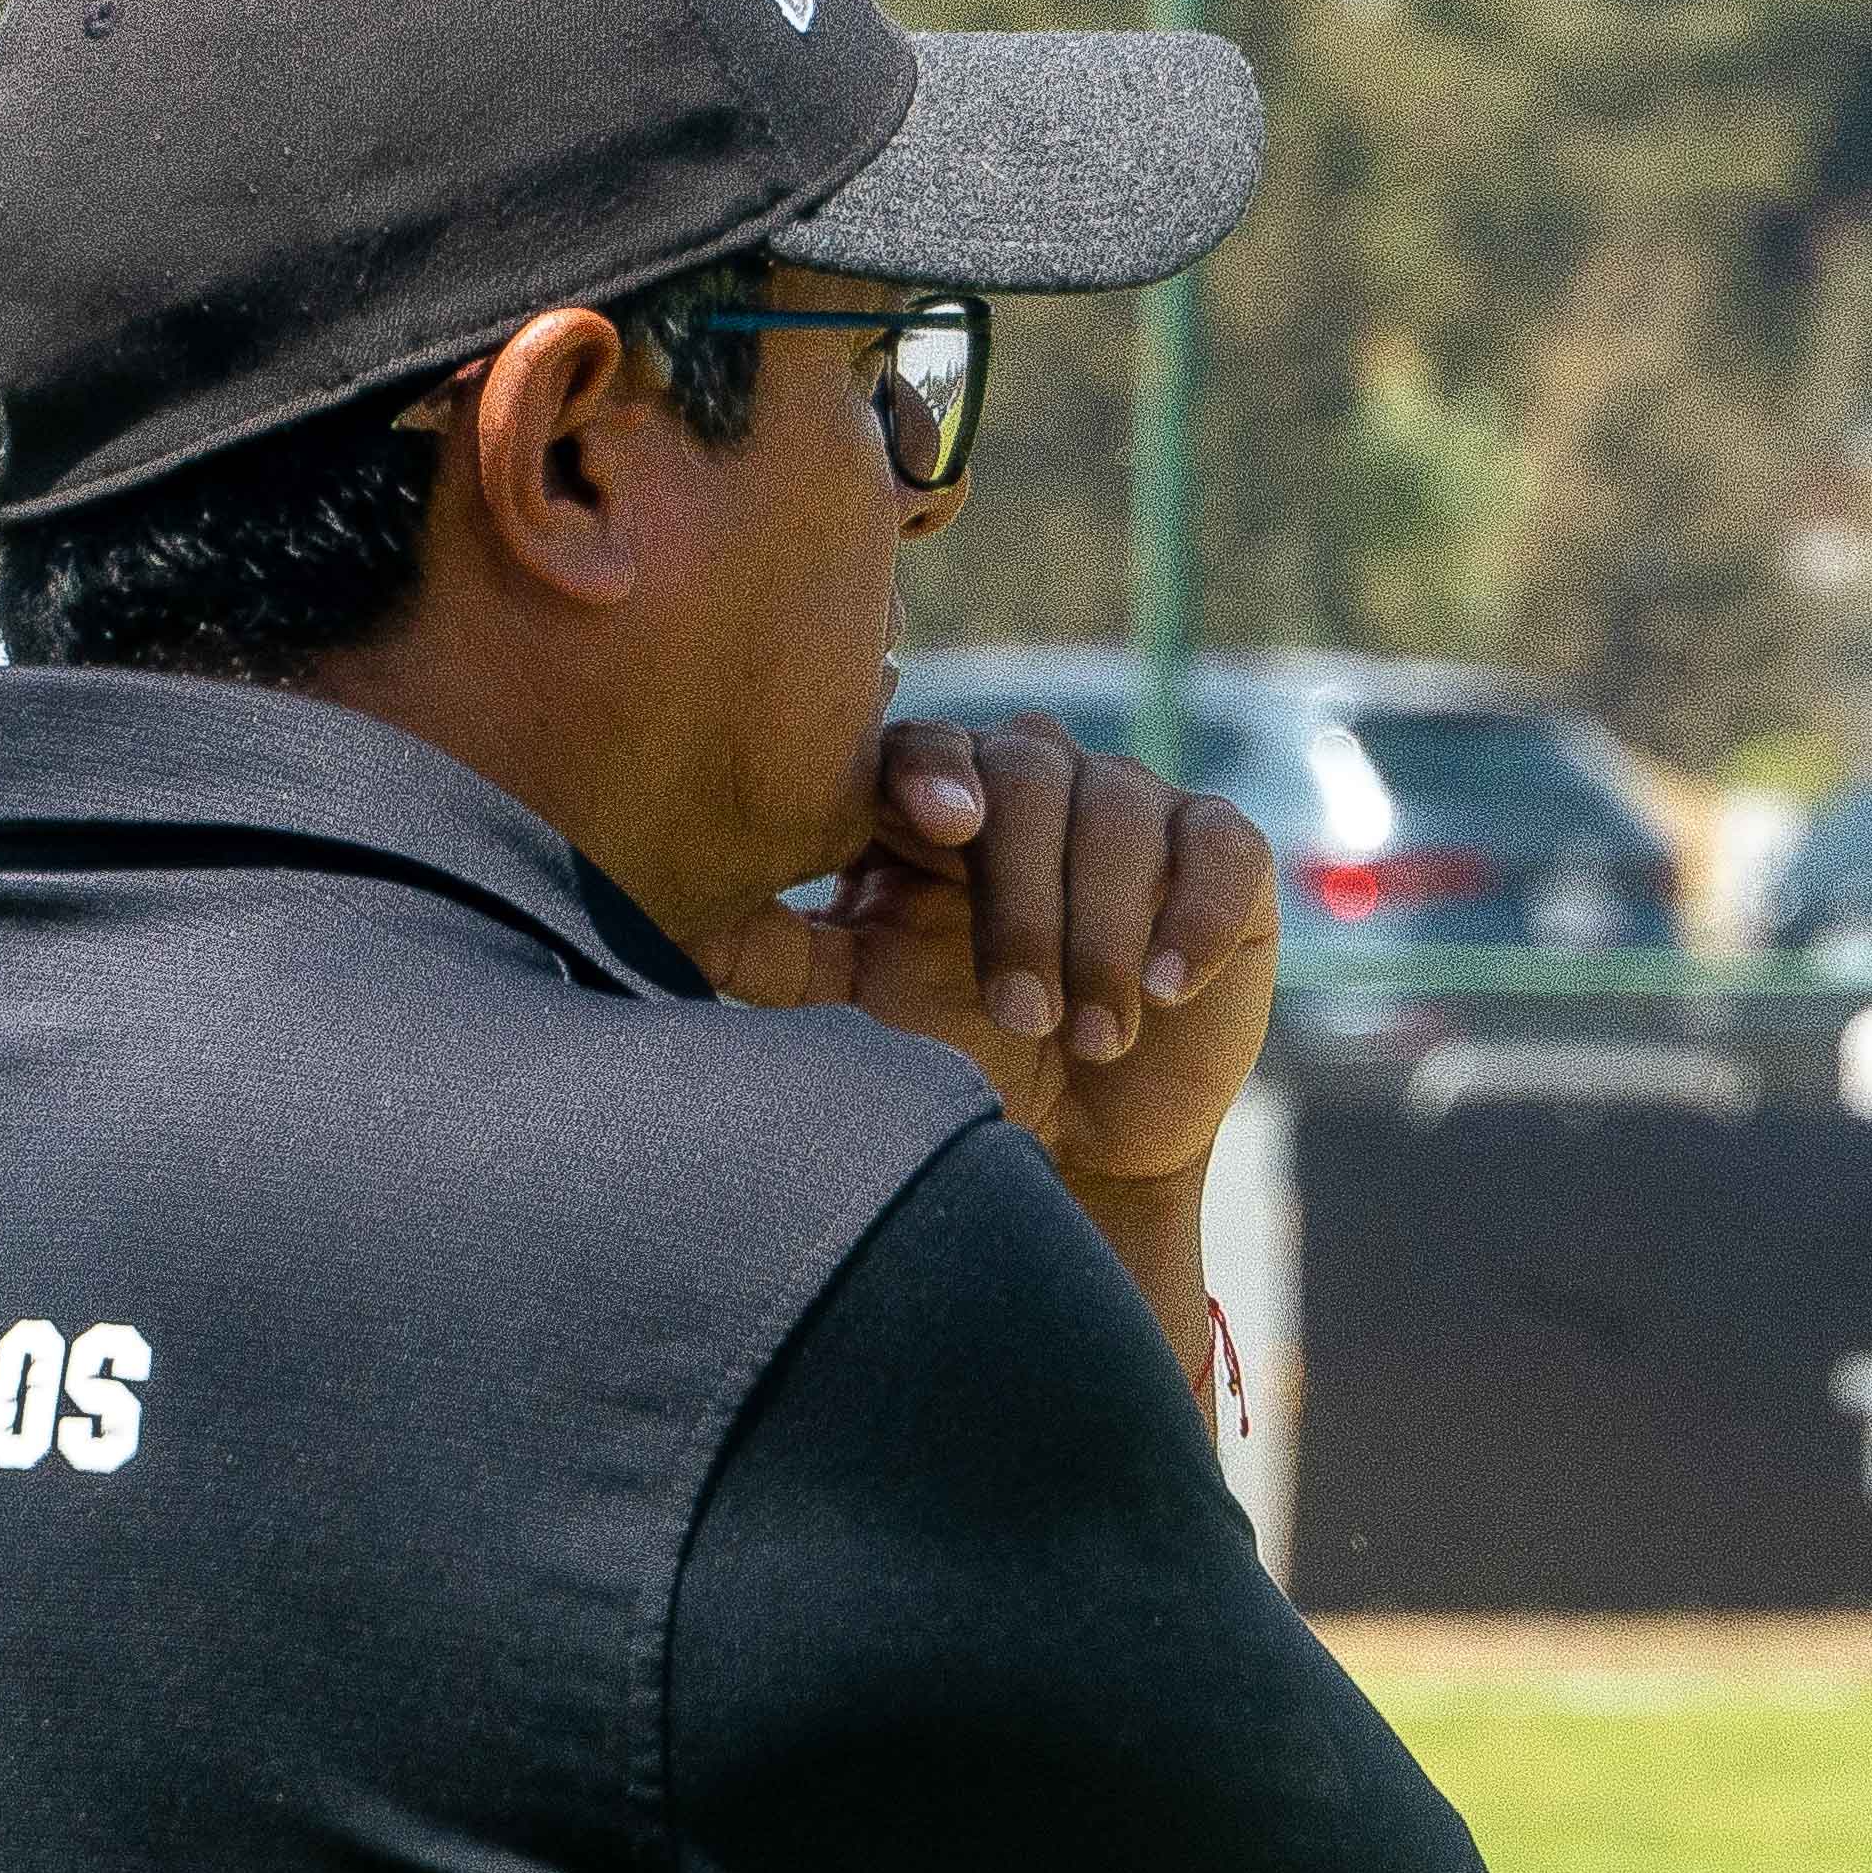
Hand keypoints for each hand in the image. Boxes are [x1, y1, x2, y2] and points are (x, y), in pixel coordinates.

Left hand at [697, 715, 1279, 1191]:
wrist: (1089, 1127)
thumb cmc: (957, 1046)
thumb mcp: (855, 1000)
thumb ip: (769, 947)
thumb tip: (651, 904)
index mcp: (941, 791)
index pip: (928, 745)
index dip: (934, 773)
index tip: (938, 823)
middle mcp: (1037, 775)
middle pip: (1030, 780)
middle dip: (1025, 903)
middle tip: (1021, 1012)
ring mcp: (1134, 803)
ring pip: (1122, 815)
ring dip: (1104, 934)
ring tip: (1091, 1036)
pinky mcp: (1220, 850)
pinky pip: (1217, 850)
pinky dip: (1191, 917)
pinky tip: (1167, 989)